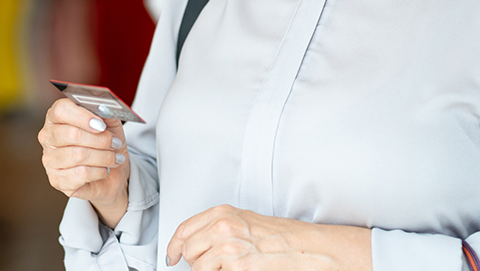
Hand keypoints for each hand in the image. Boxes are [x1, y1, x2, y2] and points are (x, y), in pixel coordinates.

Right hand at [38, 98, 129, 226]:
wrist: (110, 176)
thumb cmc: (105, 145)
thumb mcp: (110, 124)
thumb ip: (105, 112)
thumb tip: (104, 107)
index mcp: (57, 117)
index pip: (61, 110)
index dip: (82, 116)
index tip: (101, 124)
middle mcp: (48, 137)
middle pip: (71, 134)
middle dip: (100, 139)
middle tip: (115, 143)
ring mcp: (49, 160)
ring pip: (78, 155)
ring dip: (103, 157)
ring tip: (114, 158)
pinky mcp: (56, 180)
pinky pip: (81, 174)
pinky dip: (99, 171)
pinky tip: (104, 170)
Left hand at [166, 205, 371, 270]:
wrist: (308, 248)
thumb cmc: (281, 236)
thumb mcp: (245, 222)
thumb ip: (218, 228)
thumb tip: (194, 244)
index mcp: (223, 213)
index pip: (184, 230)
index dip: (174, 247)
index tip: (172, 258)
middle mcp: (223, 226)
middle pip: (188, 251)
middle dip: (195, 262)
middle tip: (212, 266)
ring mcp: (229, 247)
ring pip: (198, 268)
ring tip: (229, 269)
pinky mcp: (238, 266)